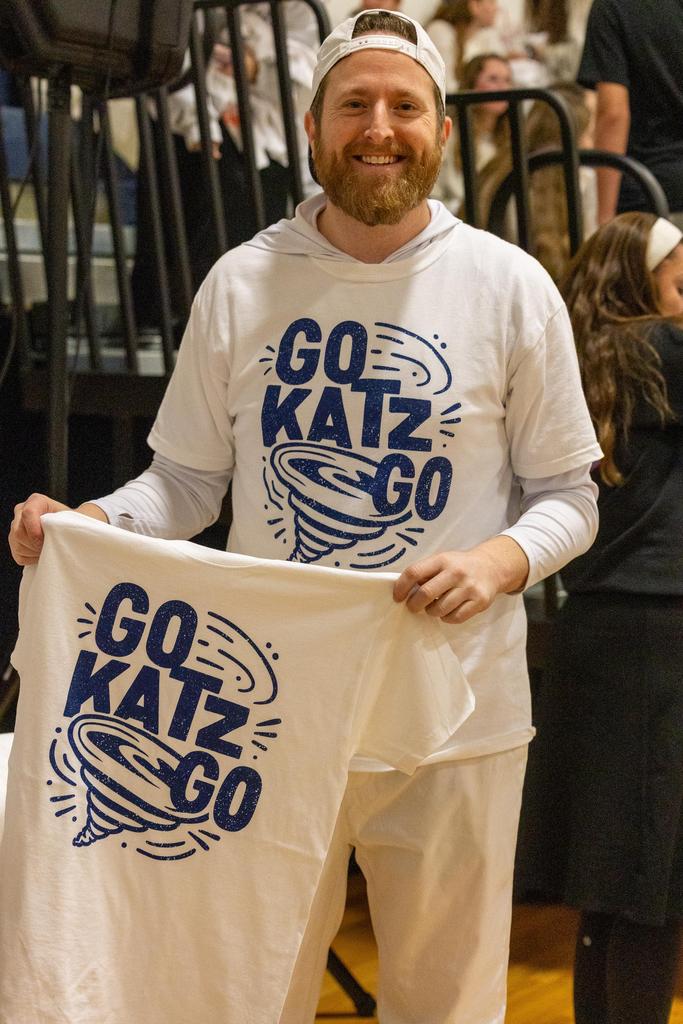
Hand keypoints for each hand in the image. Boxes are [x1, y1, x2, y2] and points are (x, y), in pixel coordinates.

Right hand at [9, 494, 107, 565]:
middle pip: (19, 532)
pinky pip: (18, 555)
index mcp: (36, 501)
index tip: (47, 540)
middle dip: (35, 544)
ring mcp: (15, 526)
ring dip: (34, 552)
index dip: (36, 531)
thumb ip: (64, 522)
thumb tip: (59, 533)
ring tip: (48, 549)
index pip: (28, 513)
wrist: (67, 529)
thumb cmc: (70, 523)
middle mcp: (21, 511)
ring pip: (18, 545)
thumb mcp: (71, 518)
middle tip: (51, 547)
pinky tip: (42, 553)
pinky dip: (32, 559)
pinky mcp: (14, 542)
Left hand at [393, 538, 528, 623]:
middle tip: (413, 607)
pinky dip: (446, 618)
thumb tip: (403, 591)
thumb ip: (425, 573)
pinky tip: (447, 612)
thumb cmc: (459, 566)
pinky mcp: (479, 602)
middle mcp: (456, 572)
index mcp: (442, 560)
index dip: (401, 587)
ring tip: (434, 607)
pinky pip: (454, 618)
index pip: (414, 572)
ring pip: (439, 609)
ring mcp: (469, 588)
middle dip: (414, 604)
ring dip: (431, 612)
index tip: (397, 597)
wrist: (491, 568)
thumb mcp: (442, 561)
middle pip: (425, 594)